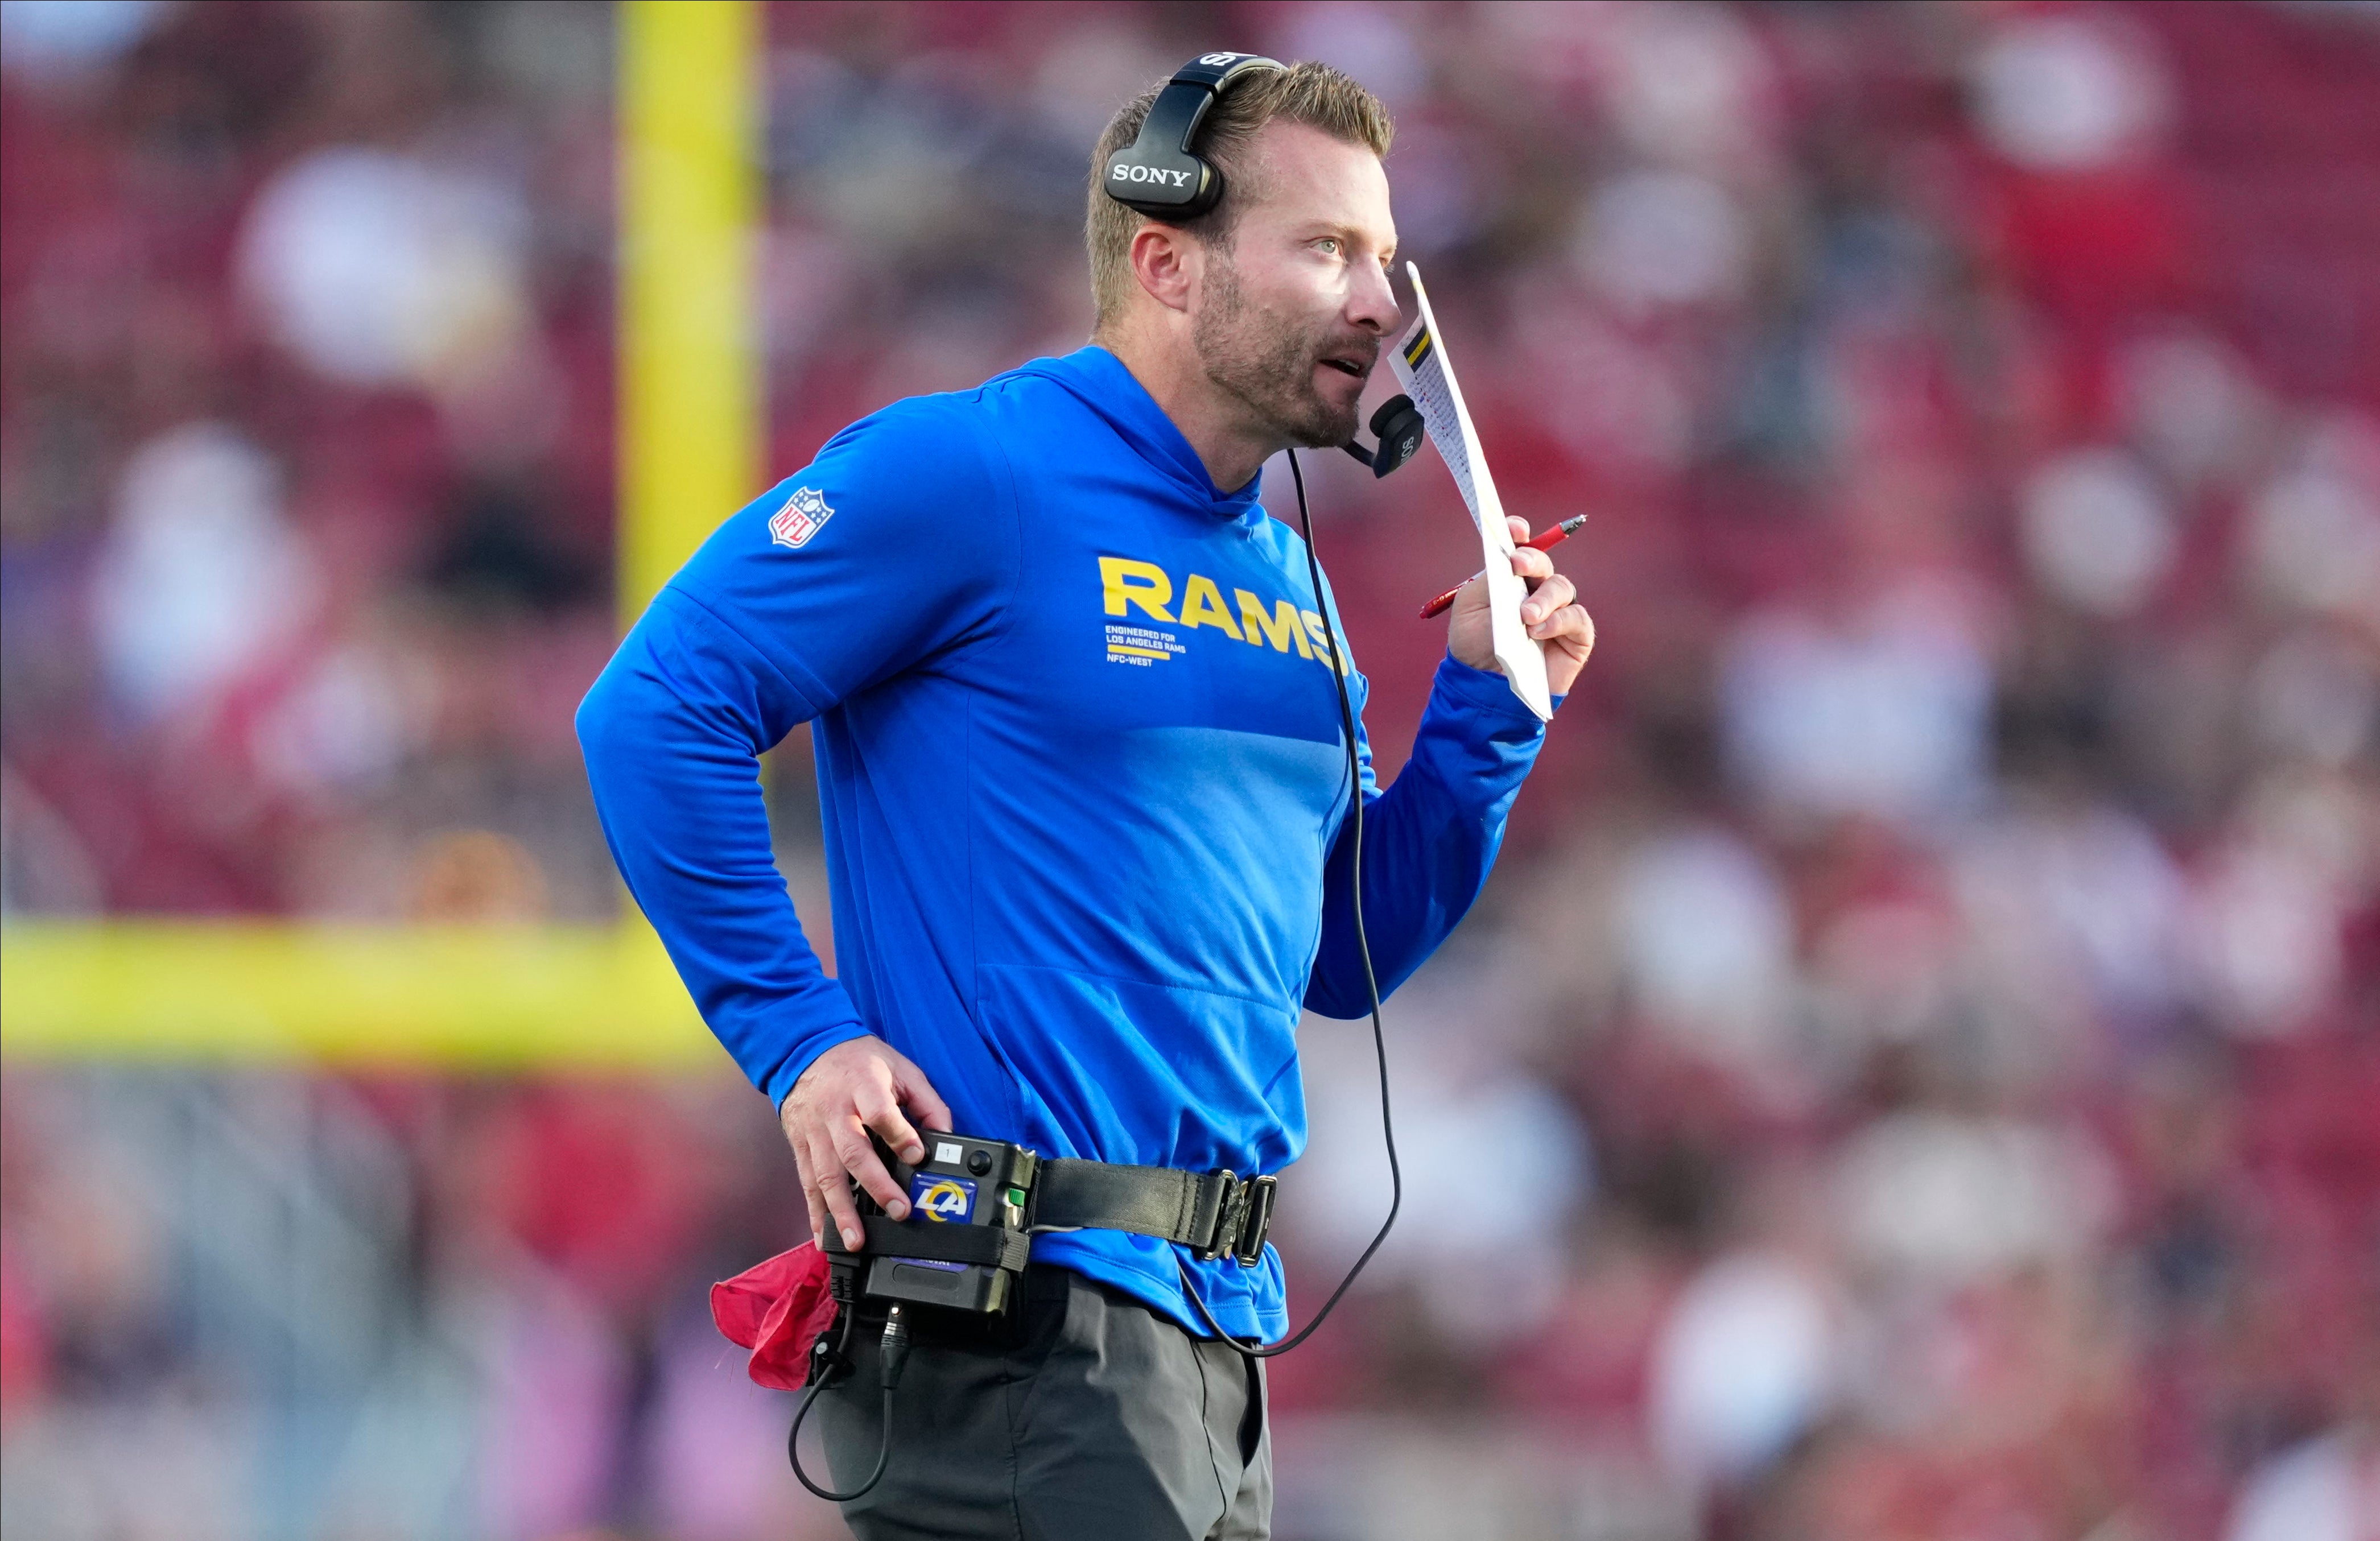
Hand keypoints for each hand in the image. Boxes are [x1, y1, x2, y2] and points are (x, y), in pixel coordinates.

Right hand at [779, 1034, 952, 1249]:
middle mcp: (835, 1112)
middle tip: (899, 1211)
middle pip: (854, 1152)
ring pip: (826, 1175)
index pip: (880, 1113)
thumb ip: (926, 1102)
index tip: (918, 1156)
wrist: (806, 1049)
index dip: (900, 1136)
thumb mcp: (900, 1068)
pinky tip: (825, 1237)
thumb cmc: (858, 1061)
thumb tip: (947, 1135)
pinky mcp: (801, 1146)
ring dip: (843, 1211)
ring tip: (857, 1240)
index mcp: (862, 1086)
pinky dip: (816, 1214)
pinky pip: (807, 1184)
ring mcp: (815, 1132)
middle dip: (877, 1186)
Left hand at [1446, 515, 1596, 696]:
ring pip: (1562, 587)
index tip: (1515, 529)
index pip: (1521, 548)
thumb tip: (1509, 560)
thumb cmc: (1475, 646)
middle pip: (1543, 563)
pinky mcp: (1575, 636)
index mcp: (1511, 578)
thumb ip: (1488, 580)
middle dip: (1532, 559)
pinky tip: (1537, 632)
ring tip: (1525, 617)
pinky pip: (1575, 617)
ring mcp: (1558, 611)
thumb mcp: (1470, 608)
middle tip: (1518, 565)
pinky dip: (1558, 620)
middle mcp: (1537, 589)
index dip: (1520, 534)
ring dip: (1543, 598)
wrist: (1482, 686)